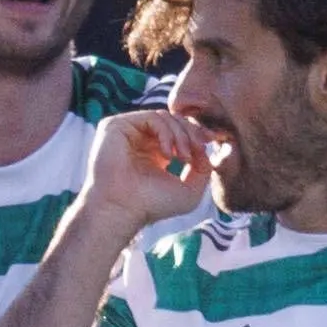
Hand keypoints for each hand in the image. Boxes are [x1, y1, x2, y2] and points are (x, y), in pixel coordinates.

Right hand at [82, 107, 214, 231]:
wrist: (123, 210)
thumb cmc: (152, 206)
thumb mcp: (190, 190)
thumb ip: (204, 168)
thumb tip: (207, 148)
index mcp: (152, 152)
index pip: (178, 129)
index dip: (197, 132)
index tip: (211, 141)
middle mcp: (137, 140)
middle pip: (174, 120)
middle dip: (192, 133)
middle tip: (197, 152)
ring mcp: (125, 132)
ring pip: (165, 117)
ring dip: (181, 135)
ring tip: (182, 158)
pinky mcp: (115, 127)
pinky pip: (152, 117)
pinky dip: (166, 132)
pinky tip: (167, 154)